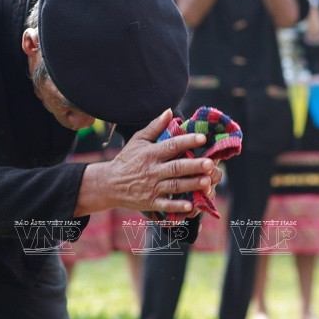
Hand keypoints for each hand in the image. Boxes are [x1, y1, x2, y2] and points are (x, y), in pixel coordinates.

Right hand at [76, 109, 219, 216]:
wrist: (109, 184)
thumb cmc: (127, 159)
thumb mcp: (138, 140)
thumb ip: (154, 127)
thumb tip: (170, 111)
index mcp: (151, 153)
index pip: (172, 145)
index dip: (187, 141)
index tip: (202, 138)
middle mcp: (152, 170)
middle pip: (176, 167)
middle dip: (194, 166)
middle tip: (210, 163)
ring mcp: (152, 188)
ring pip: (175, 186)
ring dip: (191, 184)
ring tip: (207, 181)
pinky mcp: (151, 202)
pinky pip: (166, 205)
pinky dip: (178, 207)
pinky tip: (190, 206)